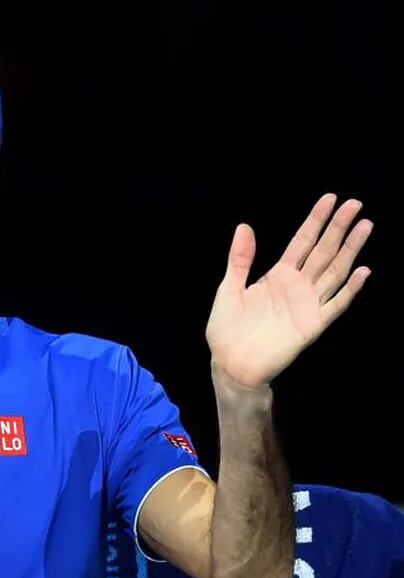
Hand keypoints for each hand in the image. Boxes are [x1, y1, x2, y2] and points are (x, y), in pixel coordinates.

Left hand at [205, 193, 372, 388]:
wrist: (230, 364)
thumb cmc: (227, 330)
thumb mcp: (229, 289)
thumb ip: (240, 259)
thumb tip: (244, 226)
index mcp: (277, 275)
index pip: (302, 241)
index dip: (316, 220)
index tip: (331, 198)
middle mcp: (297, 286)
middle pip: (323, 250)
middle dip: (339, 227)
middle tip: (356, 203)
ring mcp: (307, 304)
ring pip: (335, 271)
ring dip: (350, 250)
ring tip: (365, 226)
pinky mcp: (312, 325)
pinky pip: (336, 305)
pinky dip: (350, 289)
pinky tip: (362, 270)